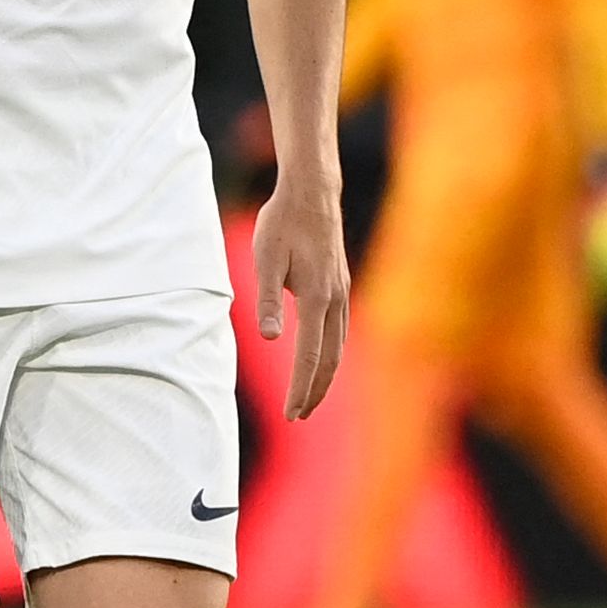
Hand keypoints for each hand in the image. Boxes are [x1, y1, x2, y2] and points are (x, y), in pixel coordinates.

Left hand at [248, 175, 349, 419]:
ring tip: (309, 398)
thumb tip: (271, 338)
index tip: (291, 414)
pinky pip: (340, 329)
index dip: (299, 388)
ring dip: (325, 375)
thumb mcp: (265, 258)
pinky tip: (323, 359)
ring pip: (339, 345)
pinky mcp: (340, 284)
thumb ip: (267, 299)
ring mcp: (341, 291)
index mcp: (315, 297)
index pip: (309, 355)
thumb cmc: (281, 222)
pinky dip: (332, 353)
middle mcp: (334, 299)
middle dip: (314, 390)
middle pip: (330, 359)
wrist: (312, 191)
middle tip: (299, 416)